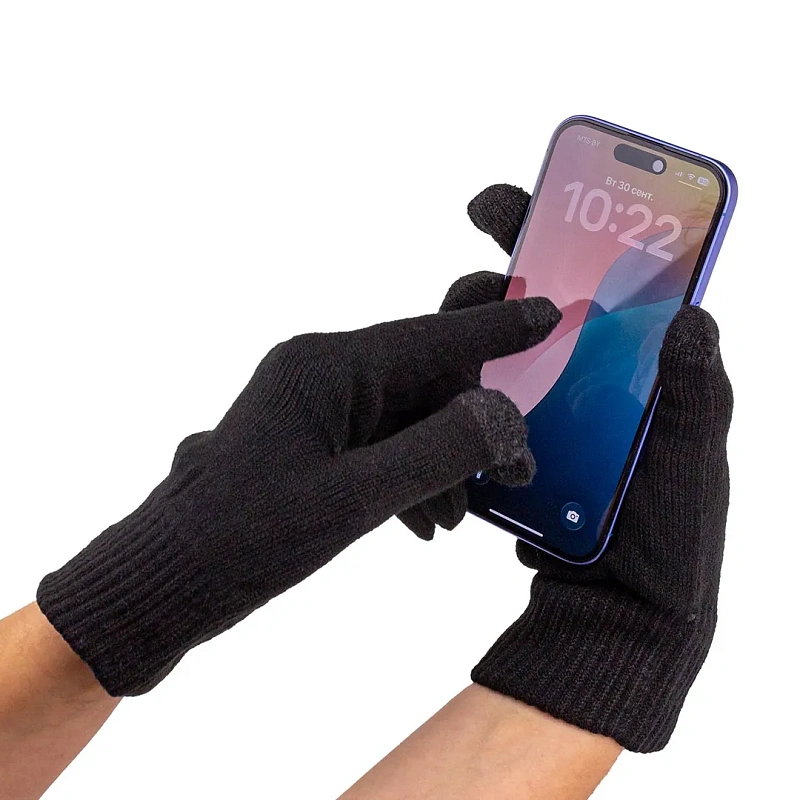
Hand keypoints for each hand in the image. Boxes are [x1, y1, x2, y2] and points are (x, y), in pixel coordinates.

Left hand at [37, 294, 558, 695]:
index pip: (431, 337)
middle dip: (473, 424)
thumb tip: (505, 420)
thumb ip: (437, 453)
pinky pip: (380, 441)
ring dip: (441, 461)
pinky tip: (424, 522)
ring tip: (454, 520)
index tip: (549, 313)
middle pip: (424, 379)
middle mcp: (321, 373)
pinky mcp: (312, 439)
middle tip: (517, 470)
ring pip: (406, 416)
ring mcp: (315, 406)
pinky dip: (410, 474)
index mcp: (326, 367)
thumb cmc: (248, 536)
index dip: (496, 327)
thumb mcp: (353, 500)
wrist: (173, 577)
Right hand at [466, 184, 733, 751]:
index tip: (496, 205)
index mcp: (633, 363)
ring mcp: (535, 413)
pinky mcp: (501, 451)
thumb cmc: (666, 542)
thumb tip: (691, 316)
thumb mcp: (687, 467)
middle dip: (483, 295)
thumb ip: (691, 397)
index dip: (548, 227)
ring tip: (450, 391)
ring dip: (455, 364)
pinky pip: (463, 419)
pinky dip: (445, 419)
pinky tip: (439, 435)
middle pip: (518, 308)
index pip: (595, 274)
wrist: (615, 616)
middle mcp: (579, 376)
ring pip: (480, 361)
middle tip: (471, 307)